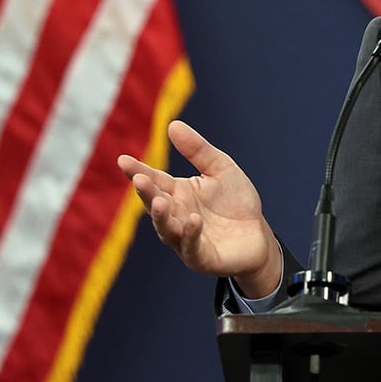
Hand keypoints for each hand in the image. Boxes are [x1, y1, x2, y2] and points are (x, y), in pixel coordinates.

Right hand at [117, 120, 282, 297]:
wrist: (257, 233)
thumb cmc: (235, 201)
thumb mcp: (220, 168)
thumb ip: (198, 150)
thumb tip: (172, 124)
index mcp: (177, 193)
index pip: (154, 180)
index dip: (138, 171)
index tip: (123, 160)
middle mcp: (176, 216)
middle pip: (155, 204)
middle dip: (146, 193)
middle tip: (139, 179)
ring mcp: (186, 238)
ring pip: (167, 229)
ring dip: (162, 217)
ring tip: (159, 202)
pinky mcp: (202, 257)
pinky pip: (192, 247)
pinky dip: (191, 234)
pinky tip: (193, 220)